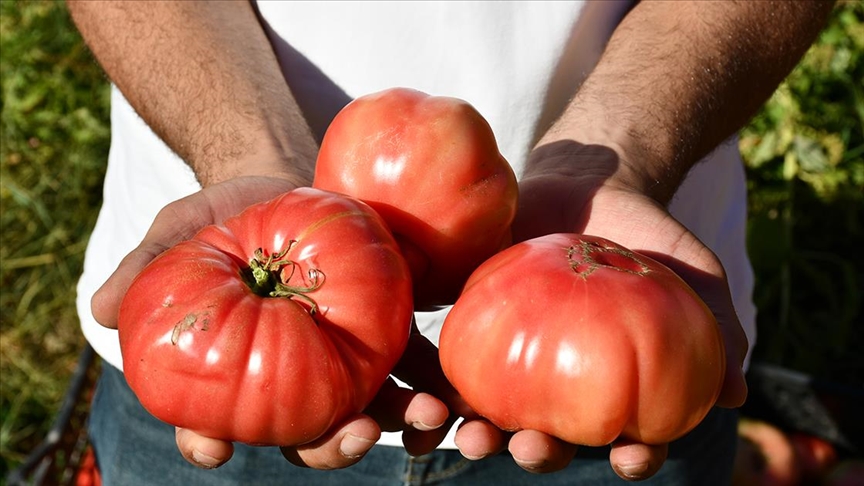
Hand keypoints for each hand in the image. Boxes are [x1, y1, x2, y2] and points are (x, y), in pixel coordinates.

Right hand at [91, 175, 453, 469]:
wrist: (283, 182)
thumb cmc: (222, 215)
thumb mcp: (178, 230)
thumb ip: (147, 268)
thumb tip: (98, 308)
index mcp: (234, 374)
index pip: (214, 423)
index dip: (210, 440)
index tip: (215, 444)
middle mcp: (289, 381)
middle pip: (308, 434)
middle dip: (334, 446)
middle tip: (356, 435)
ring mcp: (339, 360)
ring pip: (370, 409)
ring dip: (399, 421)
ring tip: (425, 414)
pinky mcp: (383, 329)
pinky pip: (411, 363)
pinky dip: (431, 380)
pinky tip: (451, 386)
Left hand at [451, 142, 747, 479]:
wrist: (591, 180)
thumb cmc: (650, 235)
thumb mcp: (694, 274)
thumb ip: (718, 328)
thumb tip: (740, 397)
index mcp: (615, 384)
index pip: (627, 437)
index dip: (631, 456)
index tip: (628, 458)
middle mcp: (563, 381)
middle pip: (548, 436)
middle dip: (538, 453)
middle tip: (531, 448)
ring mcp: (517, 354)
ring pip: (493, 411)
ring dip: (479, 434)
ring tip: (469, 437)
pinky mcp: (477, 321)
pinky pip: (455, 358)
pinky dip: (440, 382)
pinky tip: (428, 394)